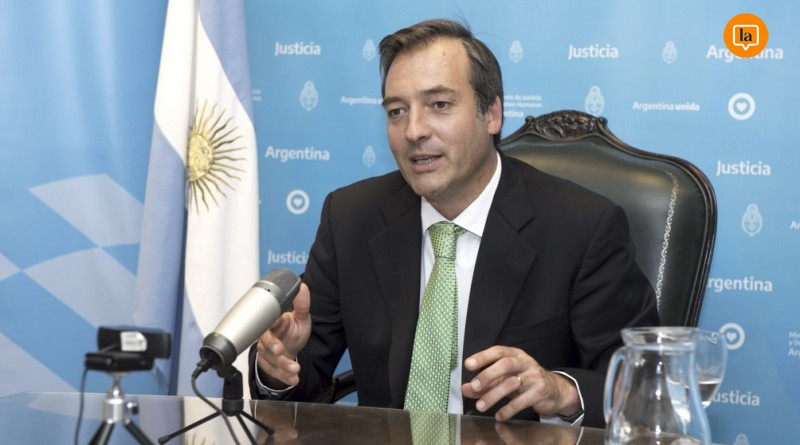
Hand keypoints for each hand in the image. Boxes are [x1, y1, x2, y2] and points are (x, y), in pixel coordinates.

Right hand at [255, 283, 310, 387]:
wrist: (289, 348)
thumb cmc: (292, 331)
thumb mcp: (301, 318)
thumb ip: (302, 305)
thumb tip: (302, 287)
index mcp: (273, 322)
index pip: (268, 321)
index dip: (269, 325)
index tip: (276, 327)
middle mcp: (266, 337)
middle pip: (265, 342)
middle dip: (272, 347)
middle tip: (280, 351)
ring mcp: (266, 351)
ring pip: (270, 359)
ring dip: (282, 366)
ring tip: (295, 369)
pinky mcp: (267, 364)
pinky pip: (273, 372)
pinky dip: (284, 376)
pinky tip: (293, 379)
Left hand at [461, 346, 579, 421]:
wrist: (555, 390)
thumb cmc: (525, 381)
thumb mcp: (505, 379)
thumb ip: (485, 383)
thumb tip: (465, 389)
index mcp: (515, 355)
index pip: (498, 351)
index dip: (482, 357)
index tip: (468, 365)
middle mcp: (525, 362)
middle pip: (505, 365)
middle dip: (488, 375)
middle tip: (474, 387)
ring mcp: (534, 376)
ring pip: (511, 384)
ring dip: (493, 396)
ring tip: (480, 406)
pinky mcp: (540, 391)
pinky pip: (522, 400)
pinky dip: (508, 409)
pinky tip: (499, 416)